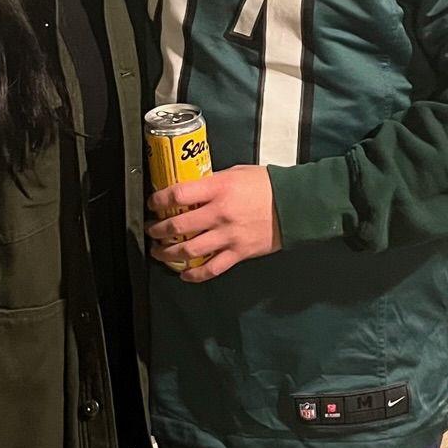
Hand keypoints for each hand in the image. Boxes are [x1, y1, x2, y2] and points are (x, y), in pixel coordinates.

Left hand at [147, 165, 281, 282]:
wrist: (295, 205)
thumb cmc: (268, 184)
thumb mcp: (236, 173)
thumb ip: (213, 182)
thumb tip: (193, 190)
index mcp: (218, 189)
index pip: (178, 195)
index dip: (159, 200)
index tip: (152, 204)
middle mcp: (219, 213)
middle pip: (178, 226)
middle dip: (158, 230)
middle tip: (152, 230)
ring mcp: (228, 236)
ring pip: (189, 250)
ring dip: (168, 252)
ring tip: (159, 251)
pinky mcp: (238, 253)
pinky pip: (211, 268)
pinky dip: (194, 274)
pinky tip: (184, 274)